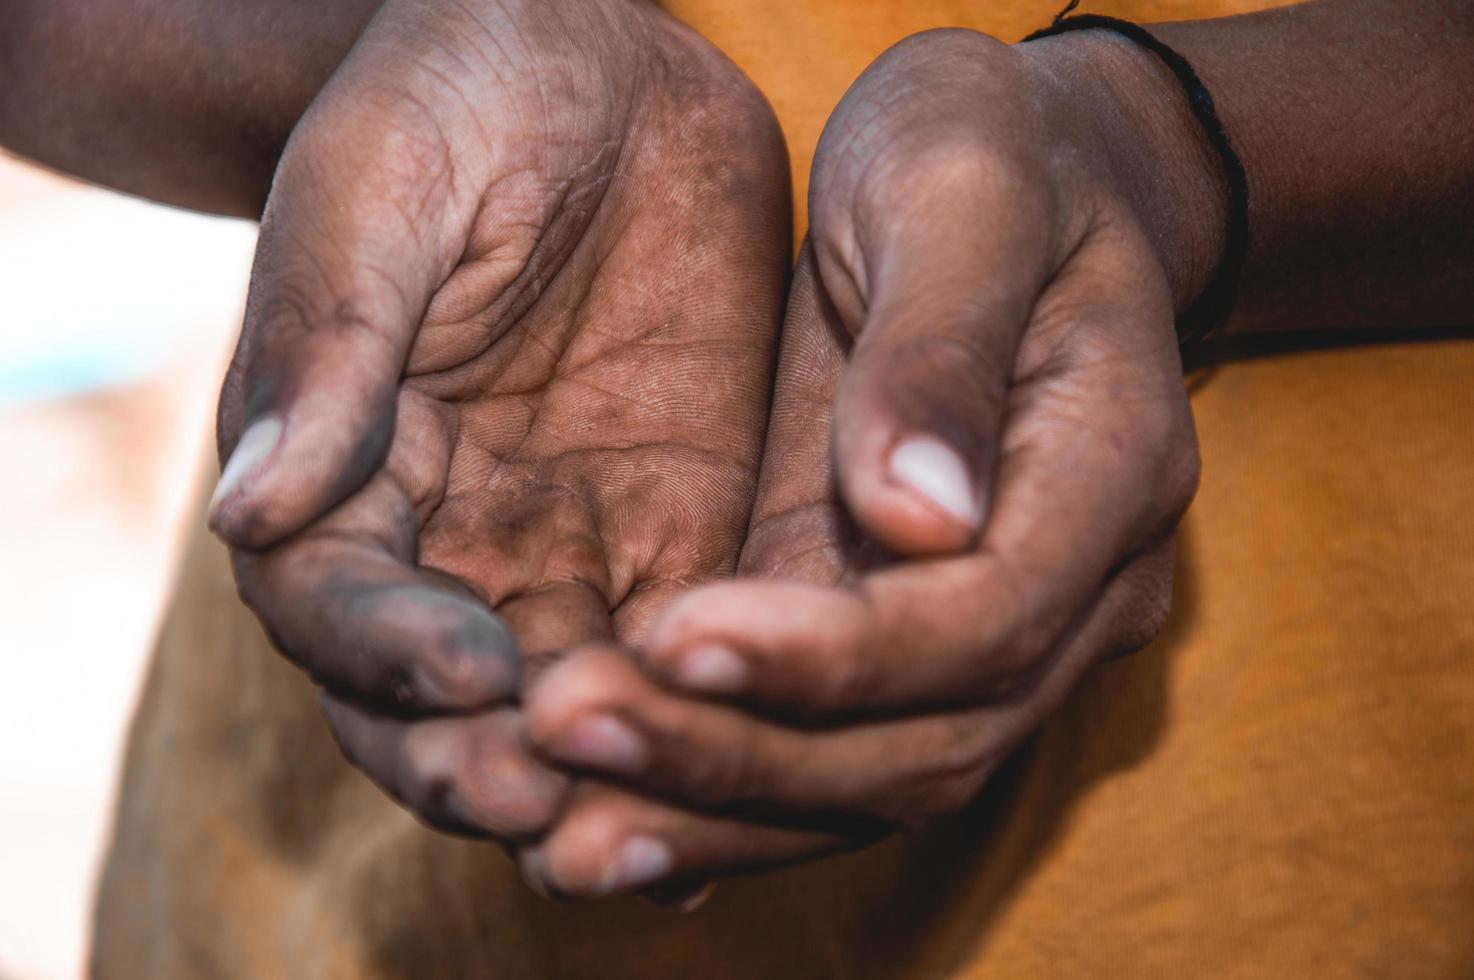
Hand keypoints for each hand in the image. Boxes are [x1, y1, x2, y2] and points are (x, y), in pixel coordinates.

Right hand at [208, 0, 788, 840]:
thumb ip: (327, 334)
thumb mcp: (384, 180)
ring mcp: (565, 536)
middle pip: (435, 698)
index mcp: (342, 454)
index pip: (333, 600)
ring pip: (566, 700)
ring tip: (661, 803)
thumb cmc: (461, 90)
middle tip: (551, 792)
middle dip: (481, 758)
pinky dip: (706, 711)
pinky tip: (755, 748)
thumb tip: (254, 500)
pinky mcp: (677, 527)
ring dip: (604, 765)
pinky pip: (686, 646)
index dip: (392, 652)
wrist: (604, 60)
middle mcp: (446, 525)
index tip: (479, 673)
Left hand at [520, 28, 1203, 893]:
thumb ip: (944, 347)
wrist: (1012, 185)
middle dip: (744, 756)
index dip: (839, 652)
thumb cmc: (986, 157)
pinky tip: (596, 811)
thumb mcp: (961, 194)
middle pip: (928, 739)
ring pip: (871, 780)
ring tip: (557, 830)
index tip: (676, 635)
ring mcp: (987, 629)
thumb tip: (919, 517)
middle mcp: (1069, 587)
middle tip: (564, 734)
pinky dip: (717, 793)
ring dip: (716, 810)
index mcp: (1109, 469)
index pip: (988, 615)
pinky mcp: (895, 635)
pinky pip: (822, 748)